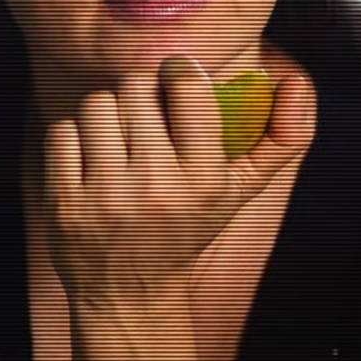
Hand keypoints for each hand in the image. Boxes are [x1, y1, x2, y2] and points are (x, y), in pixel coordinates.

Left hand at [40, 55, 317, 310]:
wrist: (128, 290)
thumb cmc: (188, 227)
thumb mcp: (243, 190)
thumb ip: (283, 136)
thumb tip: (298, 82)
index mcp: (205, 181)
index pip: (186, 86)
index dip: (178, 70)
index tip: (176, 78)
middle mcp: (156, 188)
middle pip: (135, 86)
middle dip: (140, 94)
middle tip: (146, 117)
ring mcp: (106, 198)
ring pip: (97, 104)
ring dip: (107, 115)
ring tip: (119, 141)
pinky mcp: (64, 204)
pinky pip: (62, 132)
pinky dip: (74, 139)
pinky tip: (90, 163)